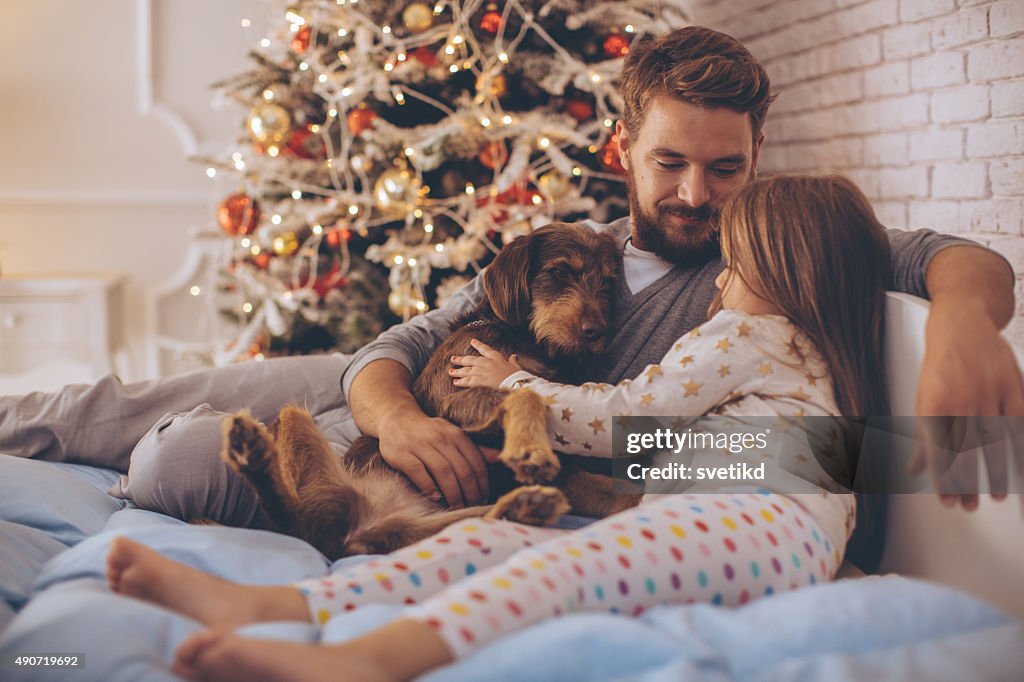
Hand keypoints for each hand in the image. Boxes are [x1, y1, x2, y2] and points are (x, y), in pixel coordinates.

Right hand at [376, 408, 492, 507]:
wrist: (396, 418)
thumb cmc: (429, 432)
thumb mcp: (453, 434)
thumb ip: (475, 448)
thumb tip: (499, 457)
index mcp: (456, 434)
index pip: (476, 462)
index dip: (482, 484)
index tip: (484, 498)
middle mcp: (440, 438)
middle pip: (462, 469)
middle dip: (470, 492)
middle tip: (472, 506)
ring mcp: (420, 445)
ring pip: (443, 471)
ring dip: (452, 493)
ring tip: (456, 506)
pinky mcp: (403, 454)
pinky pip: (419, 472)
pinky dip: (429, 486)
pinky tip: (435, 497)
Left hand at [449, 339, 522, 388]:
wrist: (516, 383)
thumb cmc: (517, 376)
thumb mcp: (516, 367)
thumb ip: (513, 361)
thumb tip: (514, 356)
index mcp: (496, 358)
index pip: (485, 349)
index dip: (478, 345)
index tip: (472, 341)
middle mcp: (487, 363)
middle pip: (471, 360)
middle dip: (461, 359)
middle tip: (453, 359)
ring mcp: (483, 372)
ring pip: (467, 371)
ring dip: (458, 371)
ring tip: (451, 372)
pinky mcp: (481, 381)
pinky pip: (468, 381)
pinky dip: (461, 381)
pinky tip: (456, 382)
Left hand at [911, 307, 1023, 511]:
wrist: (961, 324)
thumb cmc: (940, 366)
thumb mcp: (923, 399)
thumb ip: (922, 437)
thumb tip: (913, 471)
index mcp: (933, 404)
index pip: (938, 452)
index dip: (944, 481)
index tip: (949, 503)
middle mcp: (960, 399)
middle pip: (967, 452)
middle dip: (969, 483)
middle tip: (971, 507)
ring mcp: (988, 392)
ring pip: (996, 442)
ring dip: (997, 473)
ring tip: (997, 496)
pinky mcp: (1012, 385)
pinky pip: (1020, 423)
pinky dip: (1021, 448)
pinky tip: (1021, 468)